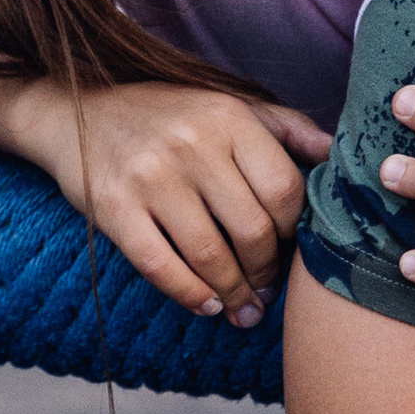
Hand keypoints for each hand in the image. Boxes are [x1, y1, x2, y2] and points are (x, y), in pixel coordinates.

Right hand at [8, 79, 331, 328]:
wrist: (76, 111)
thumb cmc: (169, 114)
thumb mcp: (229, 104)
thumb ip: (286, 127)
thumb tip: (338, 155)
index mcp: (228, 117)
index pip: (284, 188)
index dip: (296, 230)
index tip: (293, 248)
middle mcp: (191, 144)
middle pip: (252, 229)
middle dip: (268, 270)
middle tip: (268, 289)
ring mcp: (150, 177)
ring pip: (210, 254)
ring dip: (235, 292)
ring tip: (245, 309)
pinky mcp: (113, 208)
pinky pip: (160, 266)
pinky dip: (190, 294)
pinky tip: (208, 305)